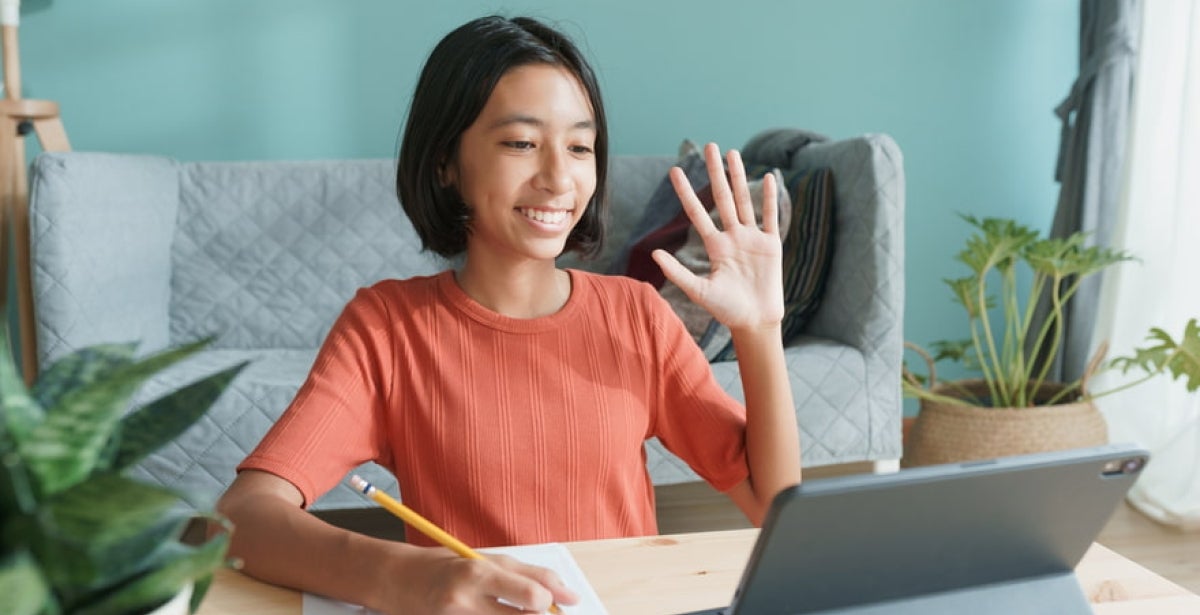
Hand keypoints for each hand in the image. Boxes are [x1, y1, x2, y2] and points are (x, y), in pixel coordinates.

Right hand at [383, 547, 578, 613]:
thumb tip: (571, 597)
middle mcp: (464, 603)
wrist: (396, 581)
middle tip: (533, 610)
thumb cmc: (446, 567)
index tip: (550, 602)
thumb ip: (531, 576)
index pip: (532, 597)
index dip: (550, 602)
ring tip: (505, 612)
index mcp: (477, 575)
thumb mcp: (488, 561)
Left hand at [652, 142, 784, 332]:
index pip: (697, 213)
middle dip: (716, 173)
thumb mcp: (699, 291)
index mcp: (715, 246)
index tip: (675, 171)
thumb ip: (677, 272)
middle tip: (710, 146)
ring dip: (739, 177)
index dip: (686, 193)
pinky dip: (769, 198)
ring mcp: (752, 239)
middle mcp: (733, 237)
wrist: (755, 322)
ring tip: (732, 154)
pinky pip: (770, 217)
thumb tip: (654, 253)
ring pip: (744, 201)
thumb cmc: (726, 310)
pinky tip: (767, 177)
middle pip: (722, 198)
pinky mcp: (771, 245)